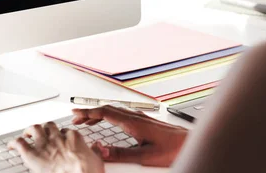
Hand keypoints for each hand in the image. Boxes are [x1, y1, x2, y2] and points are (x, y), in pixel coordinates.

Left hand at [9, 122, 104, 172]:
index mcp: (73, 138)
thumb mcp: (97, 160)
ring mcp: (44, 144)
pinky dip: (13, 142)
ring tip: (26, 133)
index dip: (62, 135)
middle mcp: (58, 137)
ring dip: (29, 130)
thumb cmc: (88, 172)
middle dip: (45, 128)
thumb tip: (97, 147)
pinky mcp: (32, 154)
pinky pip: (19, 143)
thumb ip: (95, 151)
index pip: (66, 131)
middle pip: (49, 126)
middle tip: (42, 132)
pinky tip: (11, 145)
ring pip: (34, 128)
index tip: (61, 138)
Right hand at [72, 105, 188, 166]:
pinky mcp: (145, 122)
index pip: (105, 112)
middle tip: (76, 118)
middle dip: (90, 112)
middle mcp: (136, 117)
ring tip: (88, 121)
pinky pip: (121, 114)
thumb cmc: (173, 149)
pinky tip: (109, 122)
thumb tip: (101, 150)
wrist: (190, 143)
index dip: (88, 112)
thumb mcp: (145, 156)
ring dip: (99, 114)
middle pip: (108, 109)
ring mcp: (141, 118)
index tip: (75, 114)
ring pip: (114, 111)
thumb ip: (121, 154)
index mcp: (133, 123)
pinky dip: (109, 116)